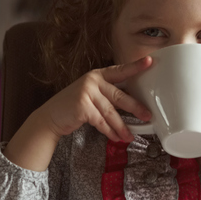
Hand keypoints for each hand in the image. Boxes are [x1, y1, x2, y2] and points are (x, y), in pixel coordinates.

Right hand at [4, 57, 151, 170]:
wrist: (51, 117)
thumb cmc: (75, 106)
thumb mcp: (91, 93)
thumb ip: (109, 94)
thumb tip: (135, 105)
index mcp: (97, 75)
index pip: (120, 70)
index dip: (135, 66)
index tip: (150, 62)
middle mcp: (92, 81)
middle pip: (119, 95)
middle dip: (135, 107)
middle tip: (148, 115)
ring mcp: (86, 93)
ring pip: (111, 112)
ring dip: (122, 126)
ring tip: (130, 136)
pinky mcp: (82, 107)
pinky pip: (101, 122)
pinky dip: (110, 131)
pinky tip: (116, 138)